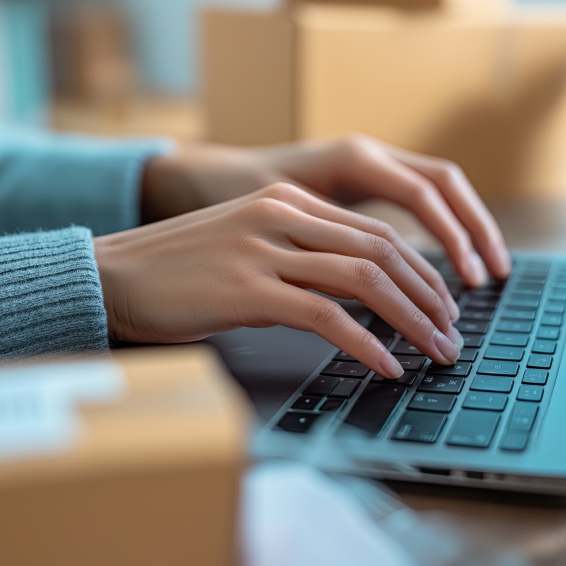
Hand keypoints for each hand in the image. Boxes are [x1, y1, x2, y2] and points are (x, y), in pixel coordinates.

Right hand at [96, 183, 464, 378]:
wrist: (111, 276)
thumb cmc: (183, 271)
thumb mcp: (252, 244)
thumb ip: (304, 254)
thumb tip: (364, 290)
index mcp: (290, 201)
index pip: (376, 233)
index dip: (421, 272)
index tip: (443, 305)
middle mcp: (283, 216)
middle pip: (383, 252)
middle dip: (429, 296)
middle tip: (453, 333)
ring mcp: (264, 249)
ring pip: (364, 279)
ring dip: (412, 320)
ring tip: (437, 351)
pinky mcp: (246, 289)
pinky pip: (326, 316)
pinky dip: (367, 343)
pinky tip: (388, 365)